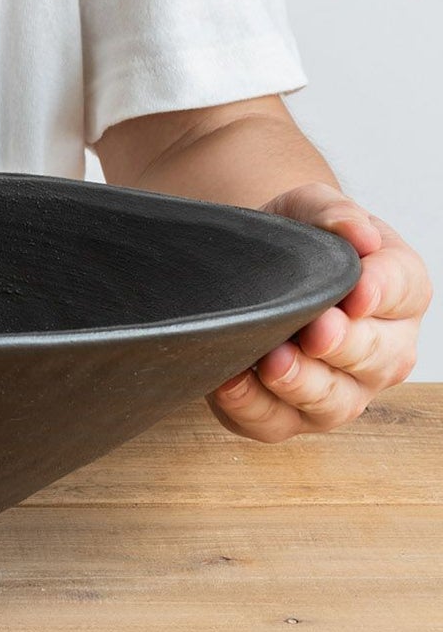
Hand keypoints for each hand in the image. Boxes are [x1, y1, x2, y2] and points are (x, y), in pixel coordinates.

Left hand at [209, 182, 429, 440]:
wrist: (254, 268)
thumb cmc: (297, 240)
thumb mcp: (311, 209)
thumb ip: (336, 214)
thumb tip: (359, 234)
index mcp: (399, 293)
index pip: (402, 292)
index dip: (381, 292)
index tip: (358, 292)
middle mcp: (382, 351)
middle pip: (376, 357)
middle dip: (344, 346)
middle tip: (315, 329)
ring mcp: (340, 390)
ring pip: (333, 402)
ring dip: (302, 384)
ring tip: (273, 361)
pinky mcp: (289, 416)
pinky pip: (274, 422)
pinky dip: (250, 406)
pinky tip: (227, 381)